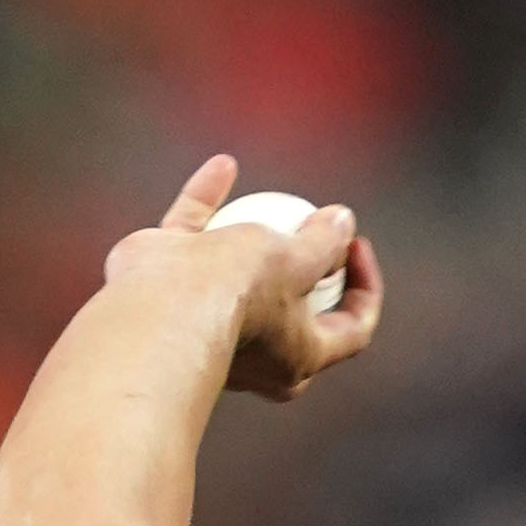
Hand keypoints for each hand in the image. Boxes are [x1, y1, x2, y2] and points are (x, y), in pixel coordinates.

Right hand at [103, 156, 381, 404]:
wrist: (160, 307)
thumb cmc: (238, 293)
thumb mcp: (295, 260)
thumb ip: (323, 244)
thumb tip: (343, 223)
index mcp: (300, 358)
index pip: (352, 331)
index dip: (365, 289)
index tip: (358, 245)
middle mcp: (259, 352)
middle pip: (301, 309)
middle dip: (315, 270)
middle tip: (319, 228)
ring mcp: (211, 321)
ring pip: (244, 277)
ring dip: (260, 238)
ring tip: (276, 201)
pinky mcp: (174, 286)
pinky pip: (198, 238)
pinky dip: (211, 203)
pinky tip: (224, 167)